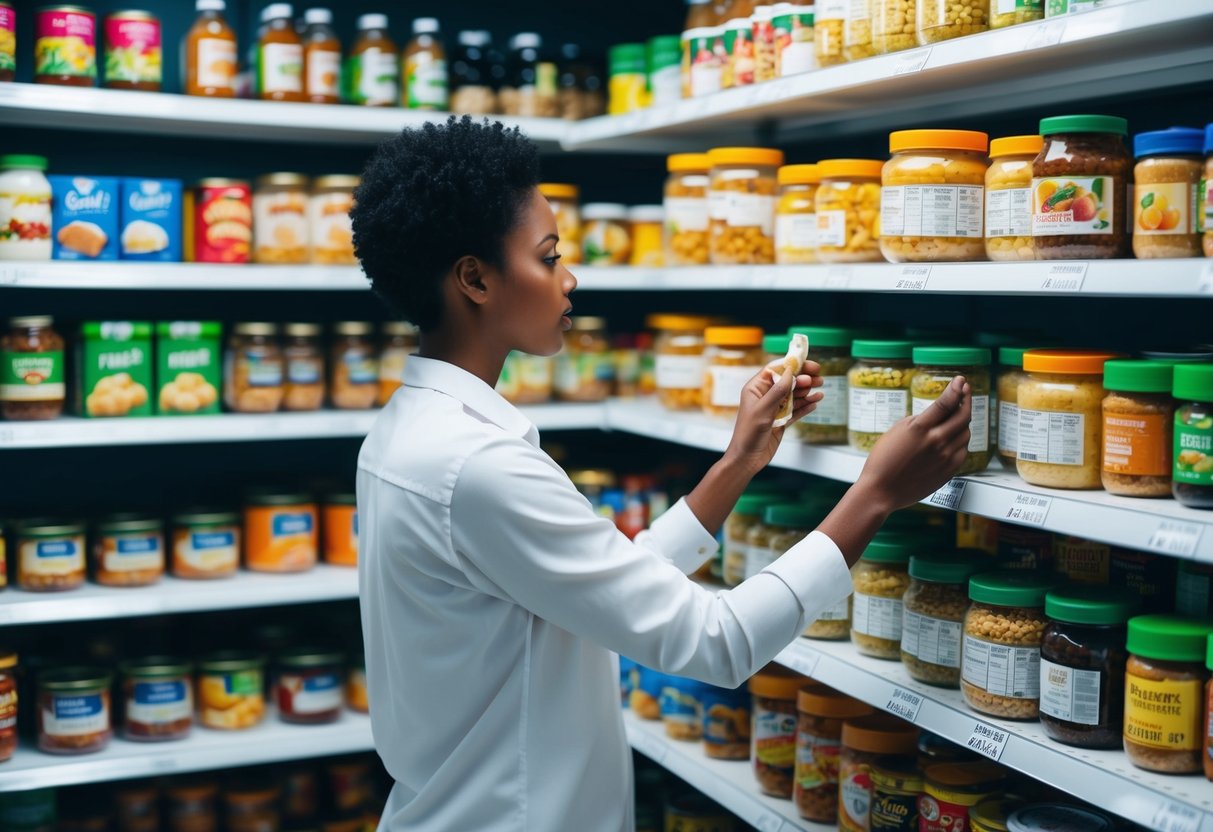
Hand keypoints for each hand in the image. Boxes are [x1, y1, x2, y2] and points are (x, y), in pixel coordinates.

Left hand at [723, 362, 823, 475]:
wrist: (747, 459)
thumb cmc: (748, 434)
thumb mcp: (763, 410)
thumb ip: (778, 391)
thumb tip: (791, 372)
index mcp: (756, 389)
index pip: (776, 370)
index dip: (793, 365)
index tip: (809, 364)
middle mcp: (765, 396)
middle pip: (788, 381)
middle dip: (804, 379)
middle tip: (819, 379)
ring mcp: (774, 408)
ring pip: (794, 395)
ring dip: (807, 392)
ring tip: (820, 391)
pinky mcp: (781, 420)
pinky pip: (796, 410)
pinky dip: (805, 406)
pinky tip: (815, 403)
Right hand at [857, 376, 972, 511]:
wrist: (881, 491)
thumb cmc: (882, 461)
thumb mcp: (896, 431)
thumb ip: (919, 421)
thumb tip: (936, 415)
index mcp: (920, 429)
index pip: (946, 403)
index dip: (956, 389)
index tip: (961, 380)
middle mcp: (936, 442)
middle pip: (963, 416)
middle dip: (966, 400)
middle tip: (965, 392)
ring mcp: (945, 457)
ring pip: (966, 433)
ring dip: (963, 422)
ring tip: (956, 417)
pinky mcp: (949, 470)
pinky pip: (963, 451)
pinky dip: (960, 441)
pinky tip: (953, 439)